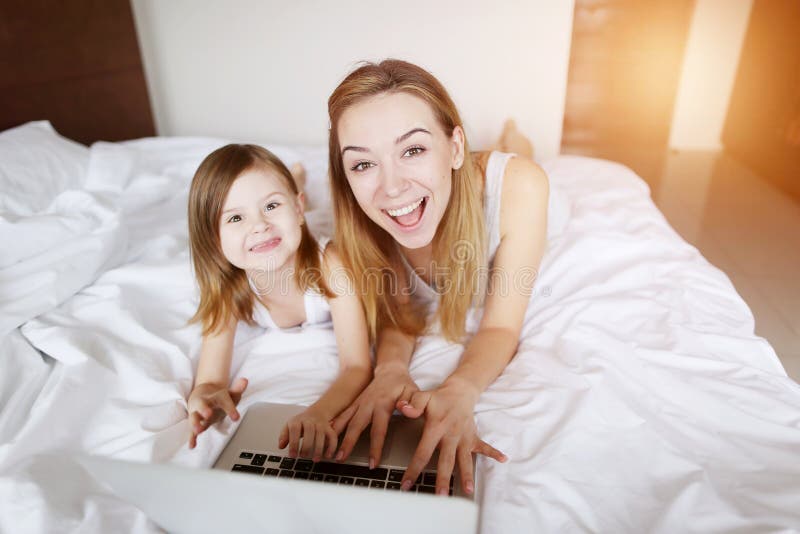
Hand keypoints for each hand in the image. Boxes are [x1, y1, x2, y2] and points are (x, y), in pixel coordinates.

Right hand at [187, 377, 247, 448]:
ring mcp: (198, 413)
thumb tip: (245, 380)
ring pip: (194, 417)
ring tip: (198, 430)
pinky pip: (191, 431)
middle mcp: (205, 404)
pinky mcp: (195, 423)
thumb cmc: (220, 398)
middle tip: (208, 414)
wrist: (202, 395)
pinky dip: (192, 438)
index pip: (224, 401)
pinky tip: (192, 446)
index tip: (236, 417)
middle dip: (205, 409)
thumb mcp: (230, 394)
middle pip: (203, 405)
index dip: (230, 409)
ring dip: (196, 423)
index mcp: (216, 397)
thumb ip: (237, 389)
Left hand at [278, 407, 337, 461]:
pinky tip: (328, 456)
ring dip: (319, 449)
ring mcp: (321, 424)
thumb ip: (284, 435)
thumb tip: (281, 446)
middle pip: (309, 431)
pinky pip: (332, 437)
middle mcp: (310, 421)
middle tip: (303, 456)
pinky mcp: (329, 428)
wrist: (316, 413)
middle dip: (306, 446)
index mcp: (298, 420)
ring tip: (315, 459)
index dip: (293, 443)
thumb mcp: (289, 426)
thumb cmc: (301, 423)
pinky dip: (331, 447)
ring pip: (321, 435)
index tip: (292, 455)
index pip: (295, 429)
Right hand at [331, 365, 418, 467]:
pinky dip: (334, 426)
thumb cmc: (403, 384)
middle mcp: (368, 404)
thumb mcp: (414, 392)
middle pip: (355, 426)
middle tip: (341, 459)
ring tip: (329, 452)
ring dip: (336, 436)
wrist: (390, 371)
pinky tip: (327, 436)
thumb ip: (414, 403)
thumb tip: (406, 411)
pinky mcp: (355, 404)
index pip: (378, 429)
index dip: (375, 447)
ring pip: (345, 420)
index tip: (372, 463)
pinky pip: (342, 415)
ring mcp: (359, 403)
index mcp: (383, 403)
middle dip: (347, 443)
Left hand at [397, 378, 506, 494]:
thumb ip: (413, 404)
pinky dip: (493, 453)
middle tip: (440, 495)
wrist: (459, 392)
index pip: (423, 452)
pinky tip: (502, 460)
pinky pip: (484, 447)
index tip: (408, 483)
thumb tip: (403, 408)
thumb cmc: (439, 398)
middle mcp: (451, 435)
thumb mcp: (423, 397)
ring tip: (467, 490)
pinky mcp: (473, 437)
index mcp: (436, 428)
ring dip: (466, 474)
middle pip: (446, 461)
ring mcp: (464, 437)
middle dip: (444, 479)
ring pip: (464, 459)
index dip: (414, 469)